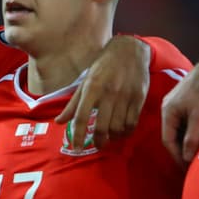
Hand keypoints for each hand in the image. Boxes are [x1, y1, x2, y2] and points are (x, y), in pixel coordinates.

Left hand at [58, 35, 149, 149]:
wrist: (130, 51)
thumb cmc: (103, 66)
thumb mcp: (85, 81)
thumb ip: (73, 103)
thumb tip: (59, 122)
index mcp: (92, 88)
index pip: (82, 117)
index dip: (78, 135)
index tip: (76, 147)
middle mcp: (108, 93)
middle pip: (102, 127)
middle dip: (98, 141)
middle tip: (96, 145)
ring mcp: (125, 97)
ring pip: (118, 127)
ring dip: (112, 137)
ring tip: (109, 138)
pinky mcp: (139, 98)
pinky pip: (132, 123)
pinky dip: (126, 132)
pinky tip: (121, 132)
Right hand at [160, 47, 198, 166]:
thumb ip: (191, 137)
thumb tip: (186, 158)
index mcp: (167, 112)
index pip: (167, 141)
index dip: (177, 156)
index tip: (187, 168)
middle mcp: (168, 107)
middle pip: (172, 135)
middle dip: (181, 150)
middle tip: (192, 164)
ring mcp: (176, 103)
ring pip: (179, 128)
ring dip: (186, 140)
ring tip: (197, 153)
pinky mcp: (185, 100)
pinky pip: (184, 120)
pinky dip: (190, 131)